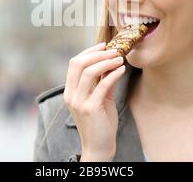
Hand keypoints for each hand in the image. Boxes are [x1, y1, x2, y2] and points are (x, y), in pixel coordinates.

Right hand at [63, 42, 125, 161]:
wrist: (99, 147)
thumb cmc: (100, 123)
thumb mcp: (100, 99)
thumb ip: (102, 82)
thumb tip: (111, 63)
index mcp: (70, 91)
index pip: (74, 63)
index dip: (89, 51)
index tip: (104, 45)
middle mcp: (71, 95)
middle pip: (78, 64)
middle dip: (97, 53)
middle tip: (113, 50)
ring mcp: (79, 102)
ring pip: (89, 72)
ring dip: (106, 61)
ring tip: (120, 58)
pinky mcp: (90, 108)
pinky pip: (102, 85)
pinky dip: (113, 74)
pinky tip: (122, 70)